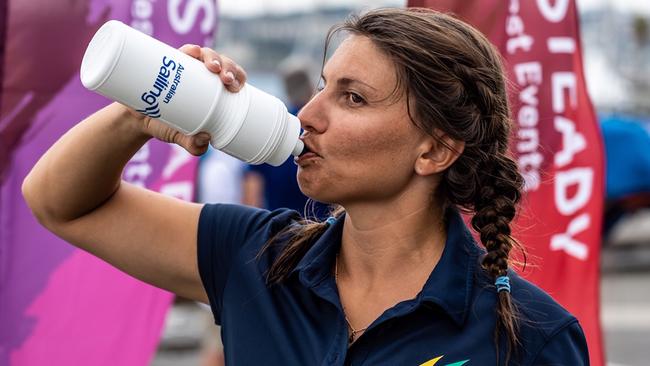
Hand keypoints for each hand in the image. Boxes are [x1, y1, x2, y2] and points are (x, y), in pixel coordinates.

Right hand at [127, 45, 247, 155]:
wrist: (137, 119)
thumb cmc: (167, 126)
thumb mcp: (182, 138)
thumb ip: (193, 145)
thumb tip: (204, 140)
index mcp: (213, 88)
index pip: (233, 77)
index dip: (238, 77)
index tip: (235, 87)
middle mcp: (202, 74)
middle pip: (222, 63)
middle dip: (228, 67)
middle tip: (225, 80)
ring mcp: (186, 66)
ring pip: (205, 54)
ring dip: (213, 56)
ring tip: (212, 67)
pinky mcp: (168, 62)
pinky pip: (182, 51)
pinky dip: (190, 49)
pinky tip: (194, 51)